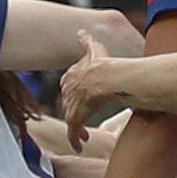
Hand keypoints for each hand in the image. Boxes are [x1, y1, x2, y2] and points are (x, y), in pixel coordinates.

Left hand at [59, 29, 123, 148]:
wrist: (107, 77)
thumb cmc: (104, 64)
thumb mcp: (95, 49)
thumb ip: (87, 42)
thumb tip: (81, 32)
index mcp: (72, 75)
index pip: (70, 85)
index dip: (76, 93)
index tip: (81, 98)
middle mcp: (69, 90)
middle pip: (69, 103)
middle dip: (75, 111)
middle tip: (82, 119)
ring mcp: (71, 105)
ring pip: (71, 118)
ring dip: (77, 128)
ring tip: (83, 136)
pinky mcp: (76, 118)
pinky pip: (73, 132)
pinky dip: (75, 139)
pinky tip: (79, 146)